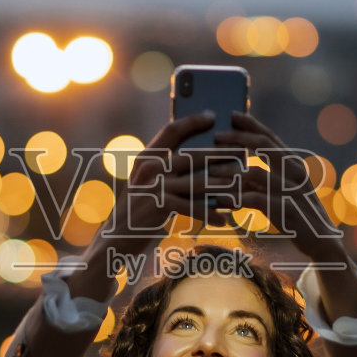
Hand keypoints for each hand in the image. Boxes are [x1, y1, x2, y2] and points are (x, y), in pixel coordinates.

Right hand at [98, 111, 234, 252]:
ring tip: (241, 190)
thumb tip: (207, 160)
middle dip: (220, 154)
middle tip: (242, 152)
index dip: (192, 121)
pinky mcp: (156, 206)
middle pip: (191, 155)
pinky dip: (209, 214)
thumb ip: (171, 172)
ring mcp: (152, 186)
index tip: (213, 116)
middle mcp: (148, 168)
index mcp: (147, 157)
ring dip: (222, 187)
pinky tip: (223, 219)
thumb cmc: (141, 211)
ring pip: (196, 182)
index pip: (171, 130)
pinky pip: (191, 207)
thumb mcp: (151, 185)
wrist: (115, 240)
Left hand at [215, 112, 345, 261]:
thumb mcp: (277, 192)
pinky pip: (256, 200)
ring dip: (230, 170)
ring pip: (256, 172)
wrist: (321, 242)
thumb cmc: (295, 215)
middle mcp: (295, 172)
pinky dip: (236, 198)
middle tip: (215, 137)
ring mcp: (292, 190)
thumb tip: (230, 167)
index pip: (270, 136)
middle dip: (237, 138)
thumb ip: (258, 178)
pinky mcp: (287, 211)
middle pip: (263, 145)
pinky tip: (220, 200)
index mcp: (293, 164)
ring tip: (210, 170)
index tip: (231, 114)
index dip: (251, 124)